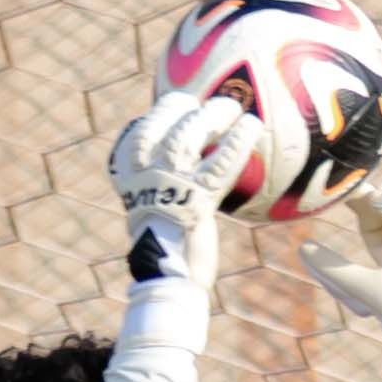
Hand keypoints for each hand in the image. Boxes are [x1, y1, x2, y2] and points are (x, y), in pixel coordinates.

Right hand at [106, 92, 246, 284]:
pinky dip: (237, 141)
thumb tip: (190, 168)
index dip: (157, 116)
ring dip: (212, 116)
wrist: (167, 277)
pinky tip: (252, 128)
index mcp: (128, 177)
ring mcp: (167, 183)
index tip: (173, 105)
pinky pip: (219, 162)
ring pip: (187, 135)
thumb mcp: (158, 212)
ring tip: (233, 108)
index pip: (135, 135)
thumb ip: (168, 186)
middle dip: (180, 107)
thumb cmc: (167, 248)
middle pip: (159, 125)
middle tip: (204, 104)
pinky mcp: (196, 198)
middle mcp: (143, 174)